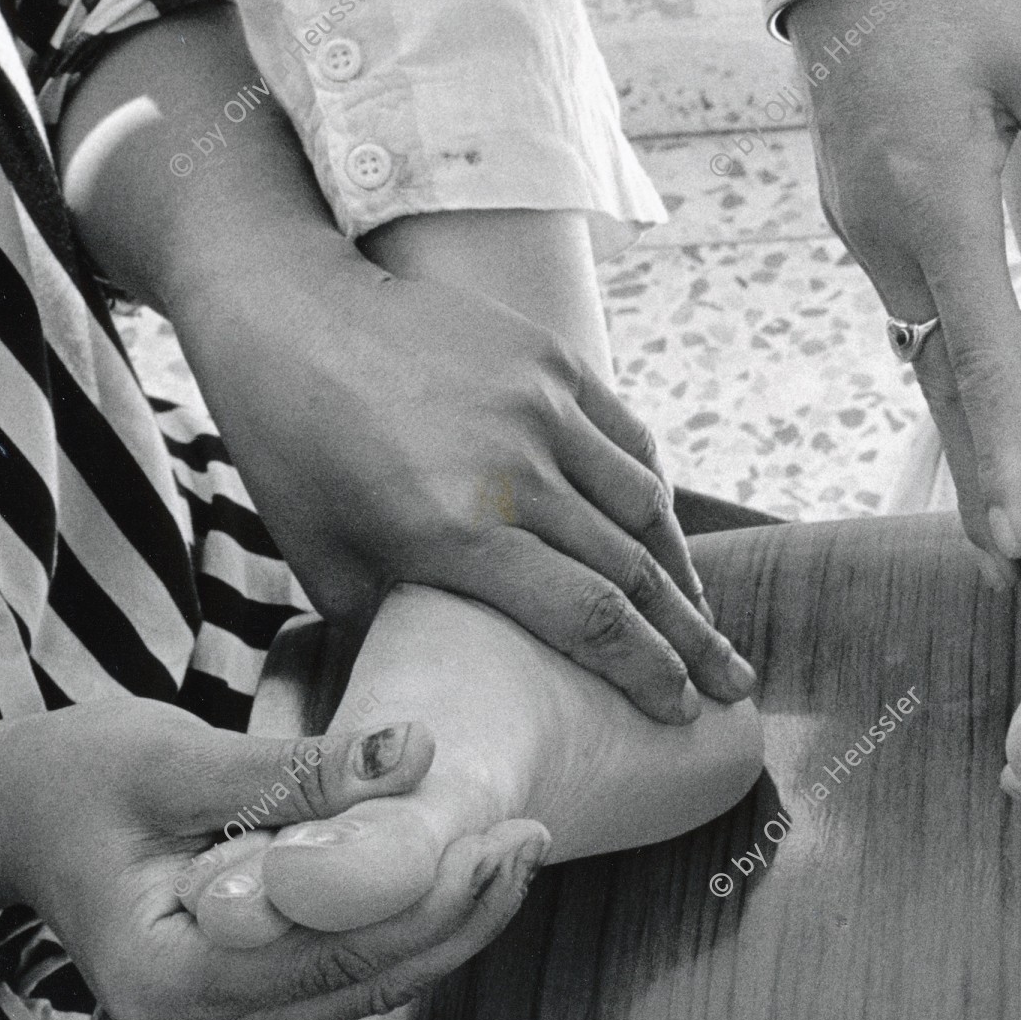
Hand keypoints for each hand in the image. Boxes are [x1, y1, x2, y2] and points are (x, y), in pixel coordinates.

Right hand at [0, 700, 545, 1019]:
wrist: (22, 812)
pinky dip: (406, 924)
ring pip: (366, 986)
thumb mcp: (177, 758)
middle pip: (364, 981)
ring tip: (516, 848)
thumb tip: (416, 750)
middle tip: (530, 835)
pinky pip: (346, 970)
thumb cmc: (79, 779)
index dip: (431, 897)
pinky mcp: (249, 991)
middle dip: (460, 912)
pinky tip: (459, 871)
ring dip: (447, 922)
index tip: (505, 833)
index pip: (334, 950)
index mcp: (169, 979)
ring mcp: (225, 1017)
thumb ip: (299, 770)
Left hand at [56, 4, 751, 725]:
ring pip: (644, 505)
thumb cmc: (294, 449)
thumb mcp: (328, 563)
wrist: (290, 311)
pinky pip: (627, 440)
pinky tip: (664, 535)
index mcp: (458, 532)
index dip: (647, 671)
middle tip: (730, 683)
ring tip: (705, 622)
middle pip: (634, 571)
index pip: (589, 616)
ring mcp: (542, 407)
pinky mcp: (551, 362)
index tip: (678, 709)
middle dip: (690, 640)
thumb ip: (397, 631)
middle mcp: (515, 471)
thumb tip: (439, 695)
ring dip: (683, 573)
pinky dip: (651, 495)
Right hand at [788, 0, 1020, 576]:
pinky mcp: (870, 232)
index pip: (977, 351)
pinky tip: (987, 416)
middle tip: (1006, 568)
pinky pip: (921, 320)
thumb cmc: (950, 1)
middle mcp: (893, 241)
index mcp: (937, 204)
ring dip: (964, 437)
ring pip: (927, 358)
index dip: (996, 451)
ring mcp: (871, 241)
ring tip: (1003, 518)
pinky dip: (956, 376)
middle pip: (940, 384)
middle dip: (973, 479)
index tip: (1013, 531)